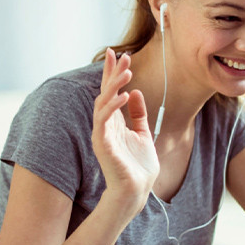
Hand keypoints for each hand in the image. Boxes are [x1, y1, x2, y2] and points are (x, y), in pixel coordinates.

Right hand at [92, 49, 160, 209]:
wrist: (136, 190)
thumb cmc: (138, 166)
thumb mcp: (143, 134)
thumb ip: (138, 115)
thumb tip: (137, 93)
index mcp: (114, 122)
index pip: (111, 92)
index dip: (113, 73)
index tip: (118, 54)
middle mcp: (105, 125)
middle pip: (105, 92)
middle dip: (112, 73)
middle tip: (121, 55)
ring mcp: (101, 134)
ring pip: (103, 102)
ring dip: (114, 86)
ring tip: (128, 72)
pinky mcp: (102, 143)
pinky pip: (104, 120)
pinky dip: (113, 106)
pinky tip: (125, 95)